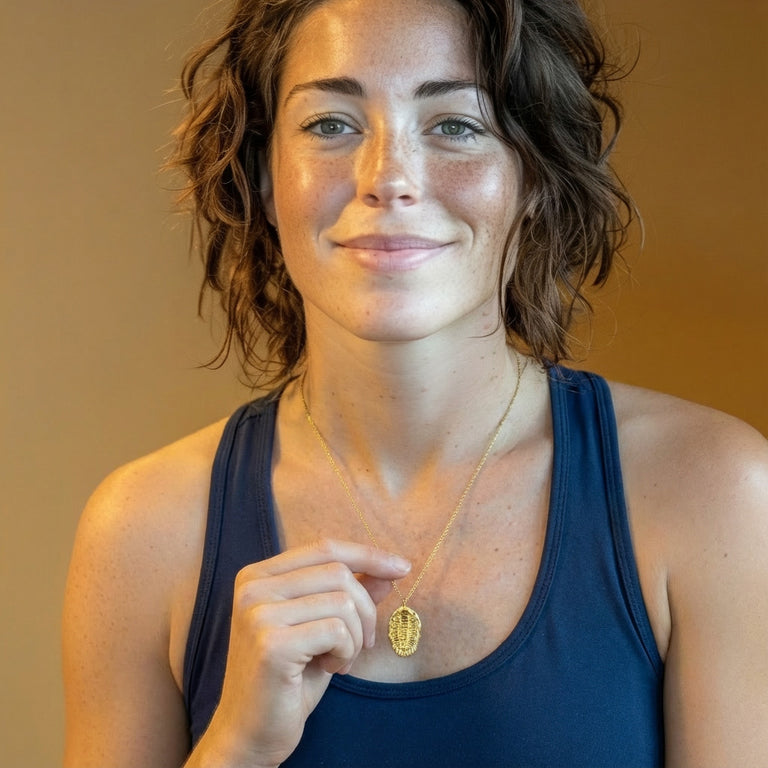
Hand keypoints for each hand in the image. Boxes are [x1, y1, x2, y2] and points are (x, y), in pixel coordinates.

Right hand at [186, 539, 410, 767]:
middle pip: (338, 571)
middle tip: (363, 643)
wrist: (250, 735)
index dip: (367, 555)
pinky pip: (337, 630)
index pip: (324, 548)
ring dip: (355, 636)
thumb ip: (348, 596)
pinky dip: (346, 652)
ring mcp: (259, 614)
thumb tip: (387, 572)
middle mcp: (253, 588)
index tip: (401, 567)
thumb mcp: (323, 630)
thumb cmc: (288, 681)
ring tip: (340, 659)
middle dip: (366, 608)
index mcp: (258, 576)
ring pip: (342, 601)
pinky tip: (330, 668)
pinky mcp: (272, 643)